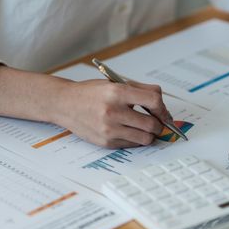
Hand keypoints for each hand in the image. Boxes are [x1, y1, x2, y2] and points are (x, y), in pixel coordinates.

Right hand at [54, 79, 172, 147]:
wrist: (65, 103)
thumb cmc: (92, 92)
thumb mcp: (115, 83)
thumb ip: (141, 89)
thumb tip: (162, 102)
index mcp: (117, 92)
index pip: (153, 101)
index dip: (163, 108)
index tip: (163, 112)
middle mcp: (113, 111)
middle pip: (152, 124)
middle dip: (159, 125)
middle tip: (158, 122)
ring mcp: (109, 129)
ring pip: (145, 139)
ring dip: (150, 135)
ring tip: (146, 128)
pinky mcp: (106, 142)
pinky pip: (132, 145)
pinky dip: (136, 139)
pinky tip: (131, 131)